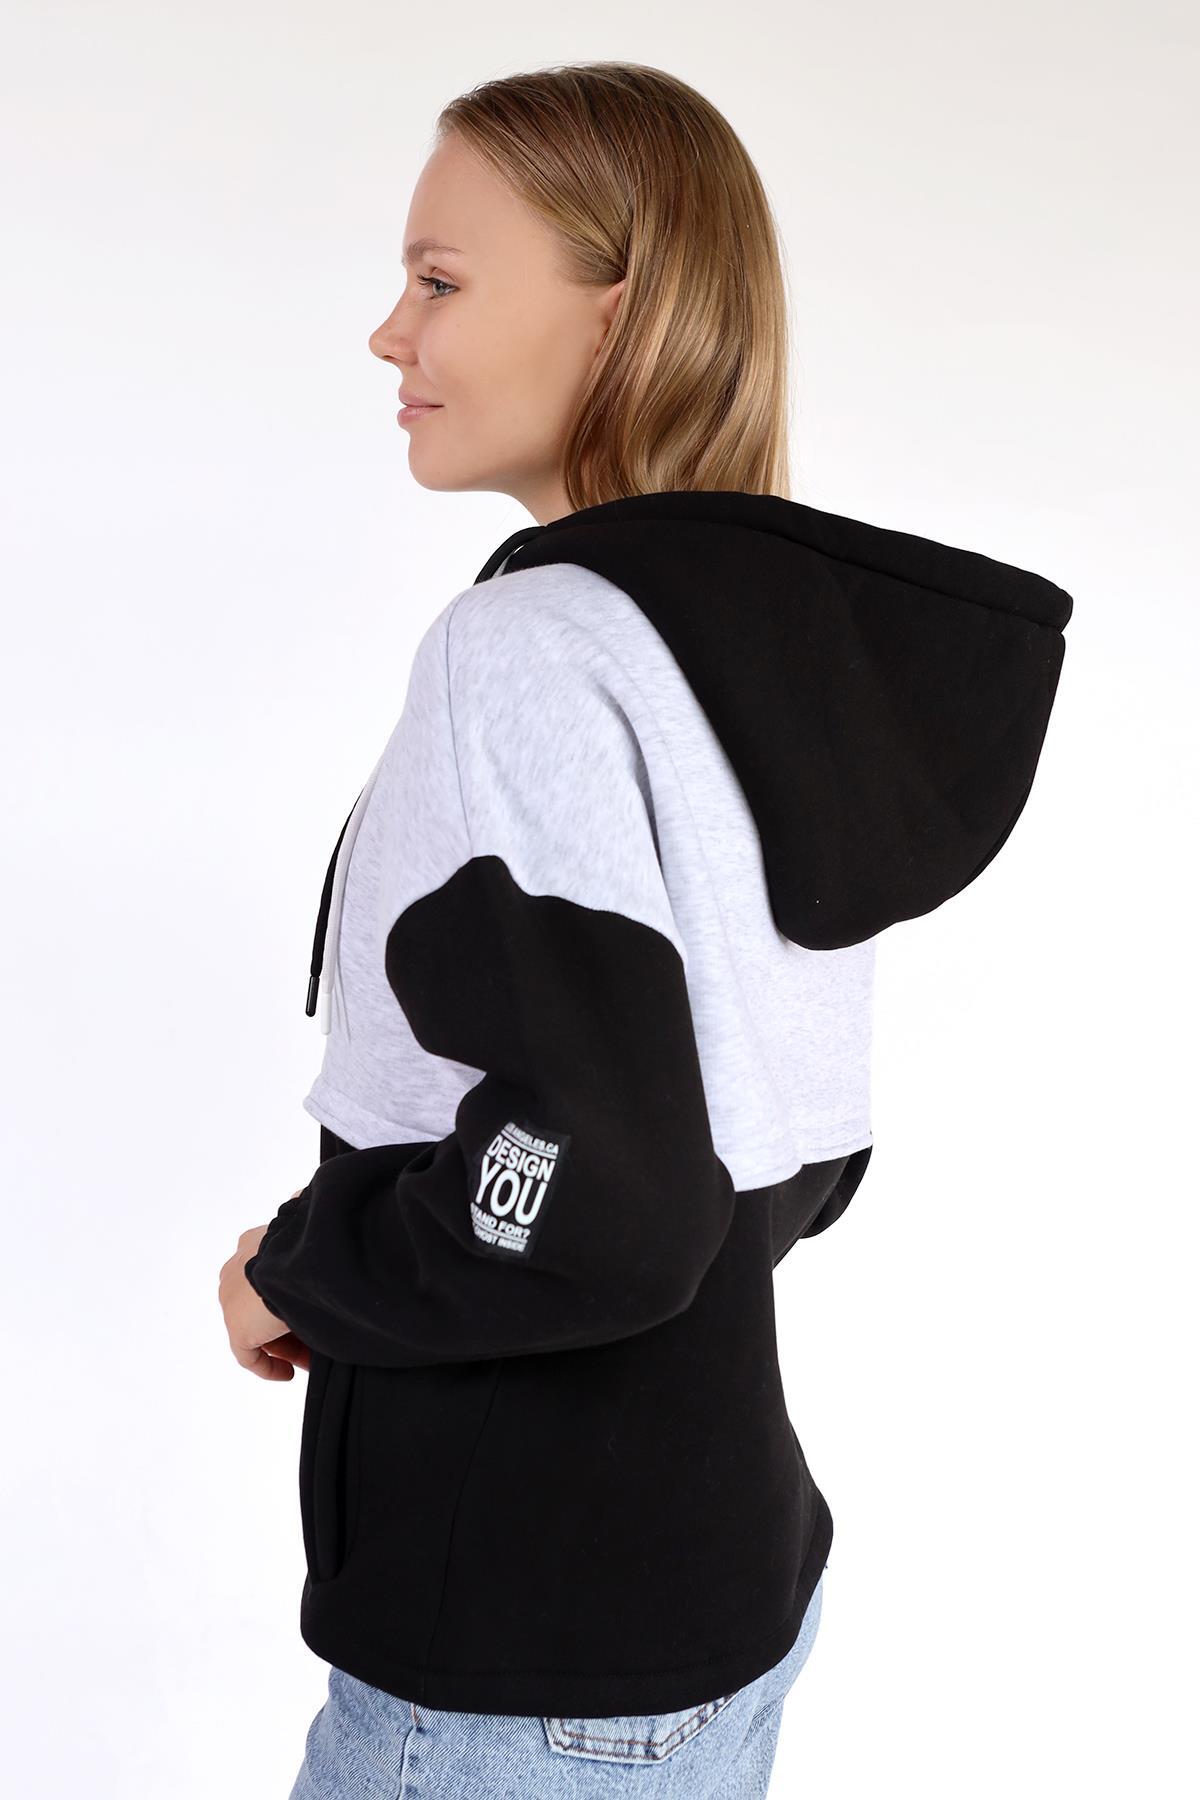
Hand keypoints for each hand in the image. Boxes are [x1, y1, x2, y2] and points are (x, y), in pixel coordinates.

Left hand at [220, 1190, 311, 1378]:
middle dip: (288, 1319)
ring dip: (284, 1341)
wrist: (303, 1260)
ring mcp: (233, 1299)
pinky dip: (269, 1365)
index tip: (316, 1305)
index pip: (269, 1271)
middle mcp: (237, 1267)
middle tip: (316, 1334)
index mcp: (256, 1239)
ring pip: (257, 1326)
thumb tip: (337, 1227)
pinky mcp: (236, 1327)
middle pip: (261, 1301)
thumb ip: (319, 1243)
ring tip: (312, 1355)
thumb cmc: (318, 1243)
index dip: (293, 1292)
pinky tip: (288, 1372)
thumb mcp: (318, 1238)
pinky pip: (248, 1355)